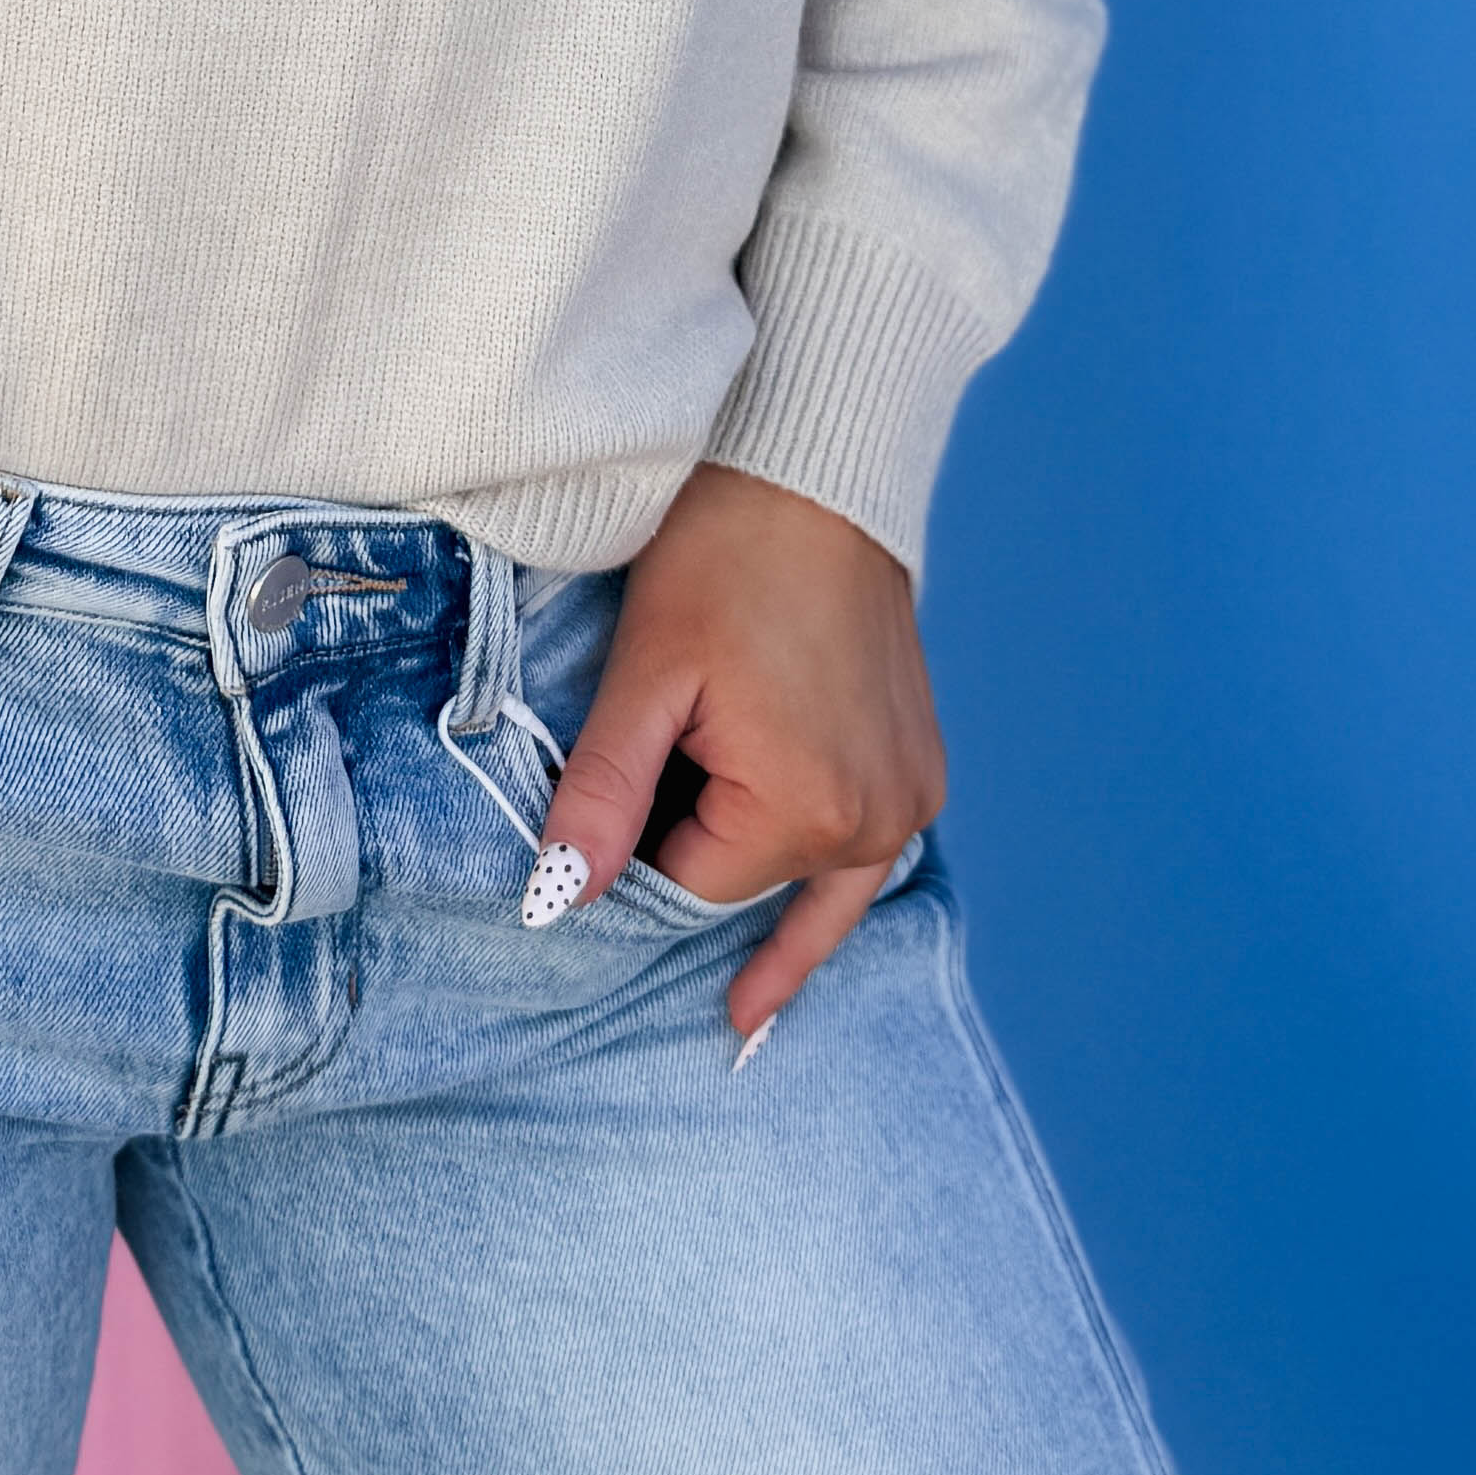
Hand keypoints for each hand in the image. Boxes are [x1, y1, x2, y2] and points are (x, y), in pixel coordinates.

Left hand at [539, 461, 945, 1043]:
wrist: (817, 473)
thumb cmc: (727, 555)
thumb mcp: (647, 673)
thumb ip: (603, 795)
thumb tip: (555, 901)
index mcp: (808, 807)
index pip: (688, 887)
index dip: (632, 854)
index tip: (603, 805)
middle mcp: (878, 821)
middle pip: (746, 888)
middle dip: (691, 857)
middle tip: (653, 799)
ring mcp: (911, 799)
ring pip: (803, 883)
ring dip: (753, 888)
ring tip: (729, 1001)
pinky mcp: (919, 771)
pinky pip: (862, 866)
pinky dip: (819, 905)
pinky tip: (775, 979)